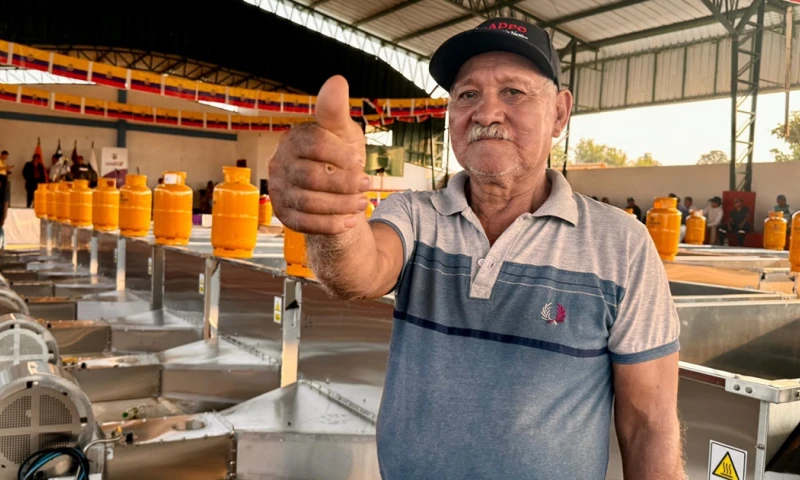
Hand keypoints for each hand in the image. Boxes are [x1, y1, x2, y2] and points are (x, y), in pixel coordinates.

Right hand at [268, 76, 369, 234]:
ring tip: (362, 203)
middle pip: (311, 175)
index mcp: (294, 139)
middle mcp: (280, 163)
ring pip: (308, 201)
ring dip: (341, 205)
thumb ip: (336, 112)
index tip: (360, 162)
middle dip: (344, 183)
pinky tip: (349, 221)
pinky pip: (304, 224)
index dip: (341, 155)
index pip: (315, 143)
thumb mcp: (344, 134)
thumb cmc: (341, 159)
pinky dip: (330, 224)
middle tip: (366, 186)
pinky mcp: (284, 214)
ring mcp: (279, 190)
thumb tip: (336, 81)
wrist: (337, 195)